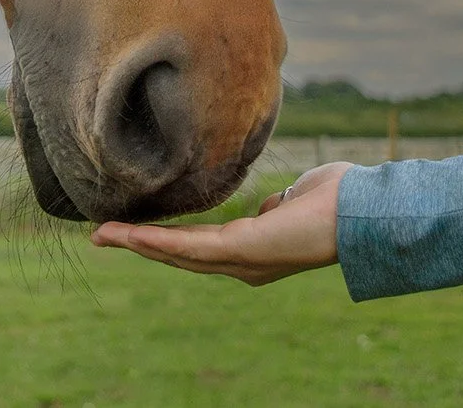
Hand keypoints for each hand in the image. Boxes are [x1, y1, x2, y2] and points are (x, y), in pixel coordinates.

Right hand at [90, 162, 351, 285]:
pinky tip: (132, 235)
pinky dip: (158, 242)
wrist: (361, 209)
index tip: (133, 231)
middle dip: (138, 244)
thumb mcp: (294, 200)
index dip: (164, 240)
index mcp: (252, 250)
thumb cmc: (336, 198)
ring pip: (177, 254)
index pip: (197, 246)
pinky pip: (191, 247)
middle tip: (101, 236)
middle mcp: (243, 264)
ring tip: (102, 235)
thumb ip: (276, 205)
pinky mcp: (242, 251)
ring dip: (137, 243)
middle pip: (178, 255)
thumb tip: (269, 205)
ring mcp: (241, 261)